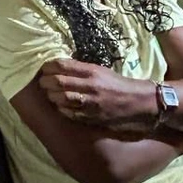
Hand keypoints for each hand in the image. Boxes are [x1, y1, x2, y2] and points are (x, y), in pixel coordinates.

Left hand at [38, 59, 157, 135]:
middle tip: (42, 82)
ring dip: (51, 96)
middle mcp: (91, 86)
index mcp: (92, 71)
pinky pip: (70, 113)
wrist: (140, 102)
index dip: (48, 67)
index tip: (43, 68)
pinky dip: (61, 109)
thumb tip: (57, 67)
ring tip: (49, 94)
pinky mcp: (92, 117)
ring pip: (61, 98)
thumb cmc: (118, 84)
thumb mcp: (101, 71)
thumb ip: (80, 70)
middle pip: (58, 82)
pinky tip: (60, 105)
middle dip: (46, 82)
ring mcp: (91, 103)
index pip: (63, 65)